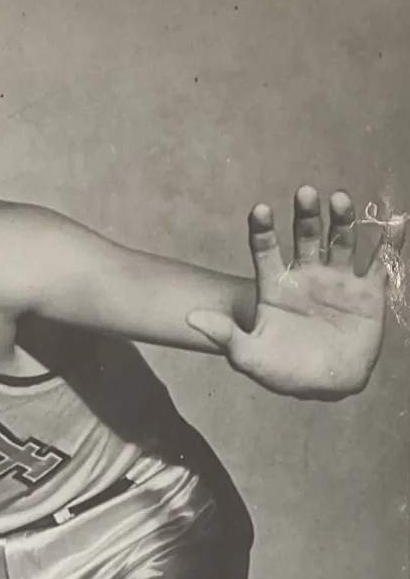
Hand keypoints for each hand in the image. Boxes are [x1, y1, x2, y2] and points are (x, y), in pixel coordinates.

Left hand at [187, 186, 406, 397]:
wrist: (323, 385)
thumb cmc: (281, 370)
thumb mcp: (247, 355)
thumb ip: (223, 334)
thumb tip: (189, 318)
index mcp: (275, 286)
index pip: (265, 249)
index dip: (262, 229)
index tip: (259, 210)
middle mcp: (306, 276)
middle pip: (305, 237)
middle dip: (305, 215)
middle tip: (304, 193)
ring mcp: (338, 281)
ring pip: (341, 241)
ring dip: (342, 220)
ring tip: (339, 200)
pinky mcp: (368, 292)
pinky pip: (382, 263)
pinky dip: (391, 243)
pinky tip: (399, 221)